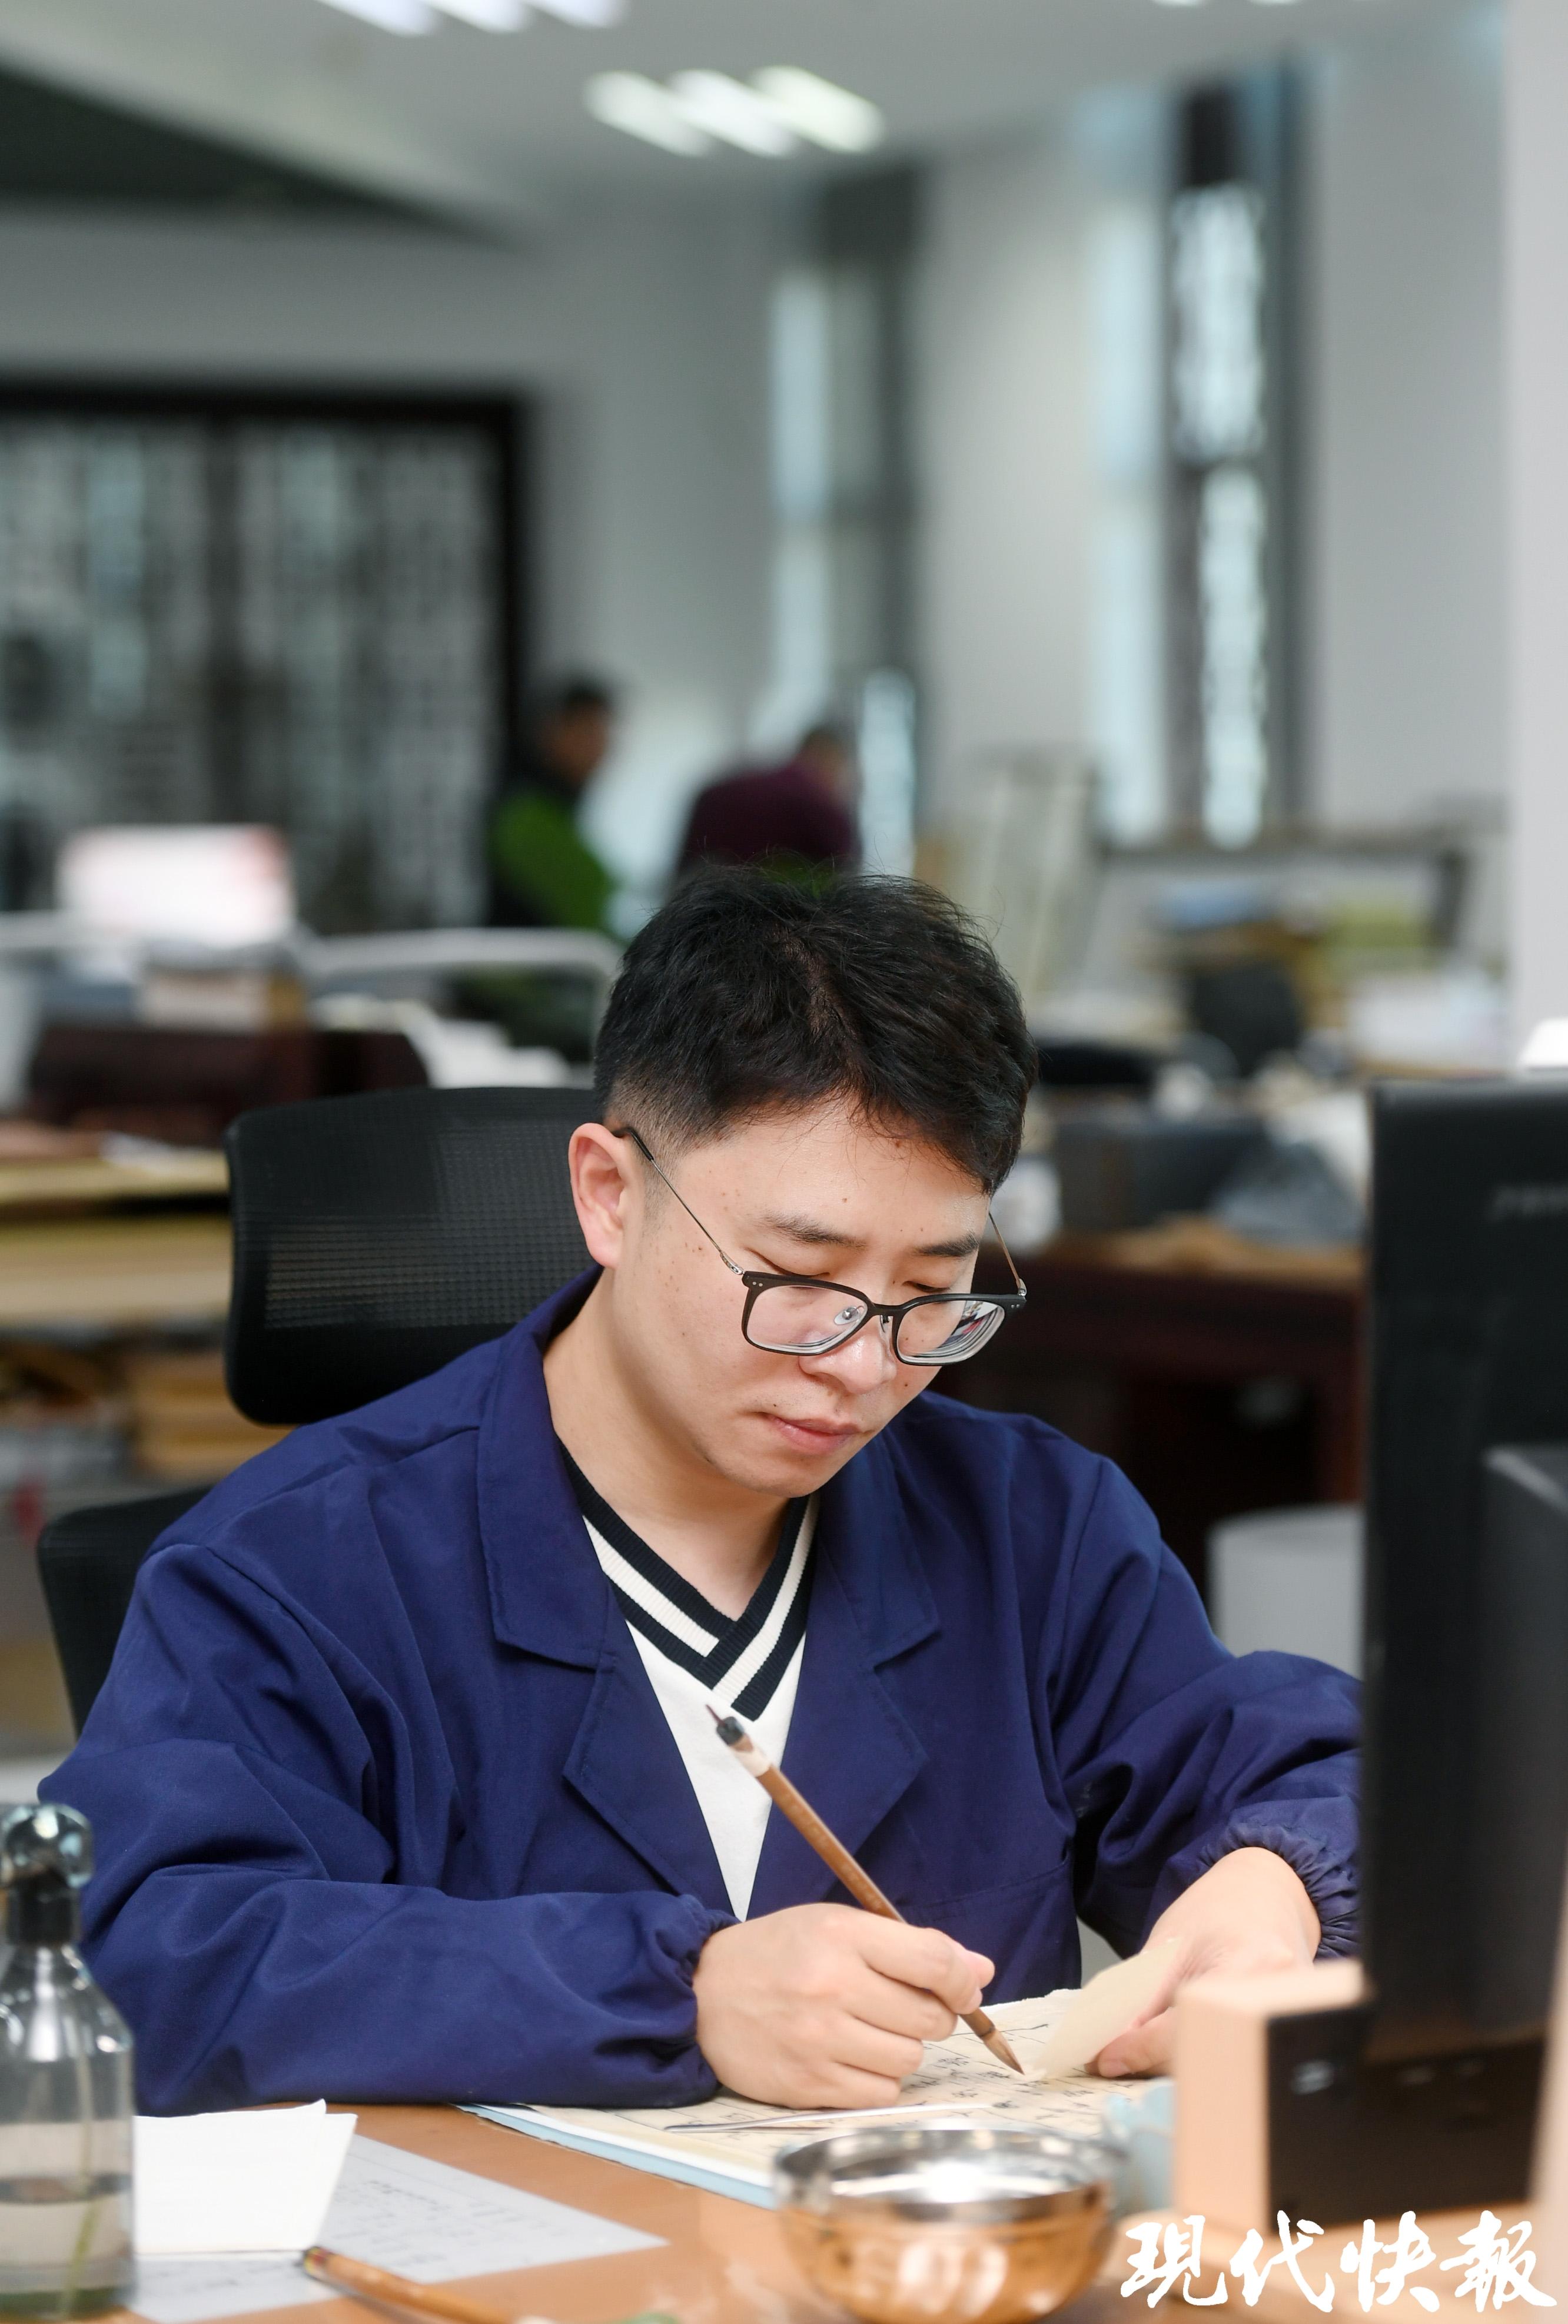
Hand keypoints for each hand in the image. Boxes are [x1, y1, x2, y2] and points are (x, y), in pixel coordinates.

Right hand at [693, 1903, 993, 2107]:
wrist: (702, 1994)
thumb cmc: (779, 1954)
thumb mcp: (837, 1927)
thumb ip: (910, 1947)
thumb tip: (982, 1970)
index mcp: (842, 1935)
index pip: (933, 1962)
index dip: (963, 1980)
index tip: (965, 1990)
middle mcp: (832, 1986)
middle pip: (929, 2018)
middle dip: (929, 2015)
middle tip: (898, 2006)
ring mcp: (819, 2040)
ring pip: (909, 2060)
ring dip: (902, 2049)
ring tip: (869, 2031)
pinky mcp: (808, 2085)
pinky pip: (881, 2094)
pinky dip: (878, 2080)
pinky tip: (852, 2058)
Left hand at [1093, 1847, 1319, 2078]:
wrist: (1265, 1895)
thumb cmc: (1217, 1911)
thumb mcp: (1169, 1944)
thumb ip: (1142, 1999)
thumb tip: (1113, 2051)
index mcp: (1247, 1963)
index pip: (1186, 2025)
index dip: (1141, 2048)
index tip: (1106, 2059)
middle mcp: (1276, 1998)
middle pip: (1206, 2052)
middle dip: (1154, 2061)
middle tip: (1116, 2059)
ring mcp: (1290, 2018)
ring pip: (1221, 2063)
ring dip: (1176, 2065)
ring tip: (1141, 2051)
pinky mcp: (1288, 2032)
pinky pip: (1236, 2058)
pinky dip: (1201, 2059)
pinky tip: (1176, 2047)